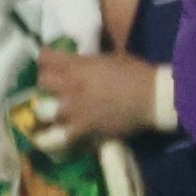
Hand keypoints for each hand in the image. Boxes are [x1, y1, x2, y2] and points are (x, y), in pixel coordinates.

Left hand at [32, 50, 159, 147]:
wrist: (152, 98)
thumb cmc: (136, 73)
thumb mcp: (110, 58)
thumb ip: (89, 62)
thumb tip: (79, 63)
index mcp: (78, 66)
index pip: (47, 58)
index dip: (45, 59)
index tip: (47, 60)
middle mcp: (71, 86)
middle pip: (43, 82)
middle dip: (46, 82)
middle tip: (52, 85)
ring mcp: (75, 110)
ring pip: (46, 111)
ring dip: (50, 109)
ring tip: (56, 111)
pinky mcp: (84, 129)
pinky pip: (63, 137)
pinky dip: (61, 137)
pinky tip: (61, 136)